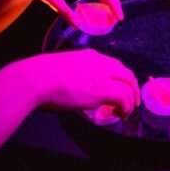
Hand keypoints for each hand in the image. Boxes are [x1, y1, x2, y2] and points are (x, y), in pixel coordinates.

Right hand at [12, 49, 139, 116]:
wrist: (36, 78)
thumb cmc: (41, 76)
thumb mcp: (63, 69)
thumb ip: (74, 75)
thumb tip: (75, 87)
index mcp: (90, 56)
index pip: (114, 65)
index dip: (121, 78)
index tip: (120, 89)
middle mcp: (100, 62)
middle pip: (127, 73)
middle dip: (133, 88)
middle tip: (132, 102)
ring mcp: (102, 75)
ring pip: (129, 85)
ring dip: (131, 100)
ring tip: (125, 112)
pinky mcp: (102, 89)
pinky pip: (124, 98)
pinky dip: (126, 107)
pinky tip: (120, 114)